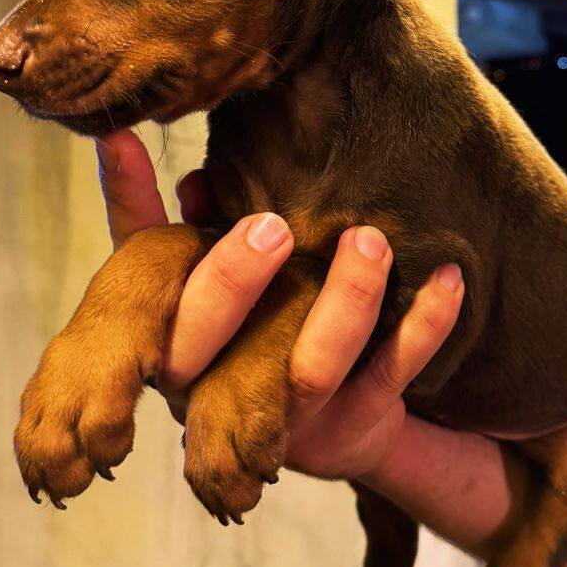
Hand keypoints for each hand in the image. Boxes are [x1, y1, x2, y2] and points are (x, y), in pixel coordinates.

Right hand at [95, 130, 462, 479]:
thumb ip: (145, 219)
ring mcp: (296, 420)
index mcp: (176, 357)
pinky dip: (425, 324)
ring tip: (369, 239)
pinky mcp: (360, 424)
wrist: (331, 428)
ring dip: (345, 300)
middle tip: (275, 222)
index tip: (202, 190)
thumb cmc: (240, 333)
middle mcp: (222, 397)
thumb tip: (119, 138)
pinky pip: (395, 373)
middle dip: (237, 282)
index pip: (159, 316)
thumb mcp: (183, 282)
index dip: (172, 262)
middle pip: (216, 352)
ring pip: (312, 369)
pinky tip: (447, 277)